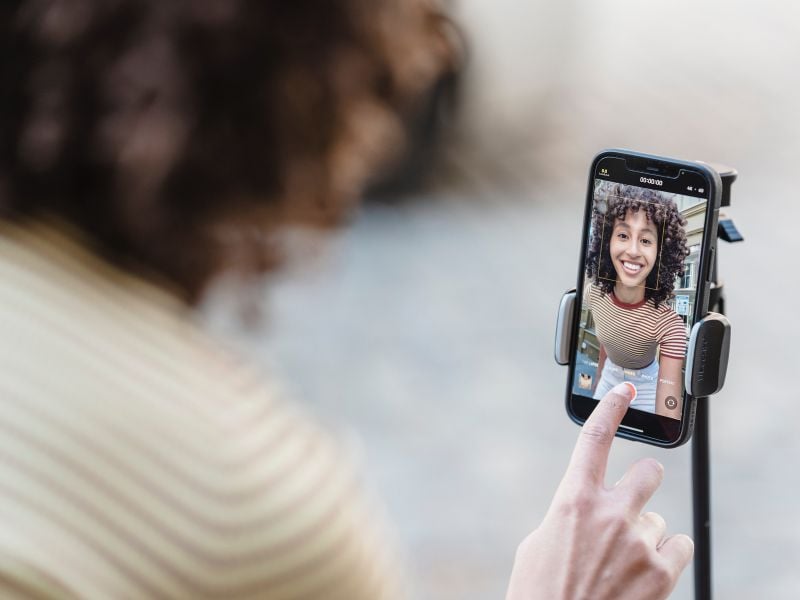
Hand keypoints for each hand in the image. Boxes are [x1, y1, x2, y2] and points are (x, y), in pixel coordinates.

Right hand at [506, 382, 693, 599]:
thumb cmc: (539, 590)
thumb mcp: (540, 542)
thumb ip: (568, 515)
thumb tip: (587, 508)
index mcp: (572, 499)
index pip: (594, 438)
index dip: (611, 407)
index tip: (625, 390)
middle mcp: (609, 513)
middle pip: (648, 472)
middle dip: (643, 481)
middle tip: (635, 500)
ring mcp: (639, 543)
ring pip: (659, 520)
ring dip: (645, 536)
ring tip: (622, 563)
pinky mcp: (661, 574)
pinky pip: (680, 547)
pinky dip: (666, 558)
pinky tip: (643, 574)